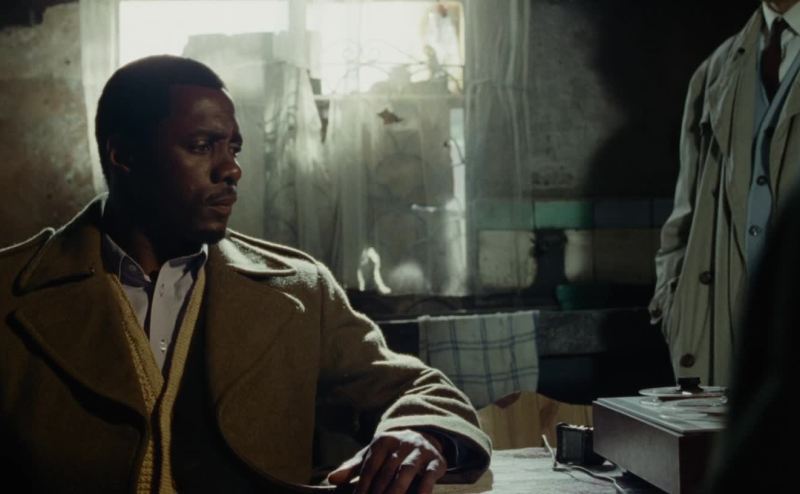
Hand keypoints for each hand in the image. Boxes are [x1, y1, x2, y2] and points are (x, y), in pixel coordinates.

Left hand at [327, 429, 446, 493]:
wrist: (423, 437)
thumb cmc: (391, 453)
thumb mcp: (372, 455)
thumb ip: (352, 468)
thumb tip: (331, 479)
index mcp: (382, 441)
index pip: (369, 467)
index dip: (362, 487)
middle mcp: (401, 443)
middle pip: (386, 472)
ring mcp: (419, 451)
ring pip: (406, 473)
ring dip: (396, 492)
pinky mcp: (436, 461)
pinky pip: (428, 478)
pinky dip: (422, 492)